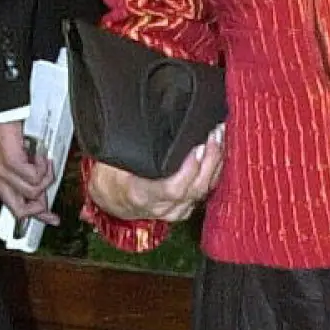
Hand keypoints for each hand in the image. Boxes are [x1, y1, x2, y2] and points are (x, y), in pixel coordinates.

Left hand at [0, 120, 58, 224]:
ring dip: (45, 176)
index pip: (16, 207)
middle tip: (50, 192)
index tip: (51, 217)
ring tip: (42, 161)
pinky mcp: (10, 164)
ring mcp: (2, 173)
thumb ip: (27, 175)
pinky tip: (39, 155)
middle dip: (41, 206)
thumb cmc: (4, 131)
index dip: (36, 215)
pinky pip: (34, 177)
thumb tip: (42, 187)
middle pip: (20, 210)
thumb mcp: (16, 158)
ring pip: (33, 191)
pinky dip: (42, 166)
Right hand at [88, 125, 224, 222]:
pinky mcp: (186, 208)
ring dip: (215, 162)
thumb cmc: (110, 176)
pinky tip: (218, 151)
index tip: (197, 145)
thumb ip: (130, 147)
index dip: (188, 169)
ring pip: (204, 190)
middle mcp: (161, 207)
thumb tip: (143, 119)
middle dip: (210, 159)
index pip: (172, 188)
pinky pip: (205, 190)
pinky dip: (214, 170)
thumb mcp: (111, 161)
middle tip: (214, 134)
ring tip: (219, 136)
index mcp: (141, 195)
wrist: (112, 200)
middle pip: (195, 188)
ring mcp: (175, 211)